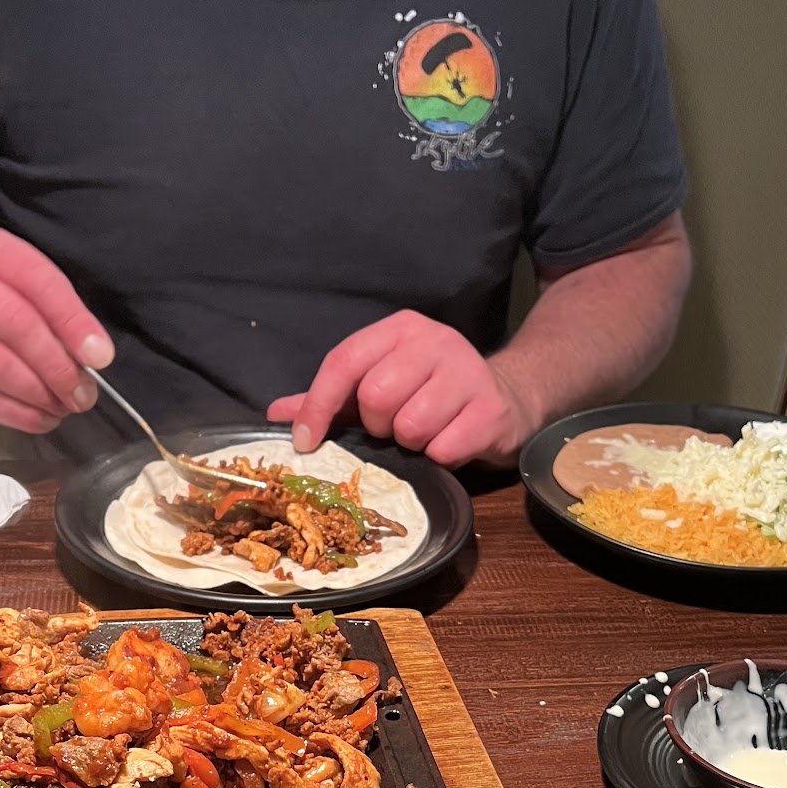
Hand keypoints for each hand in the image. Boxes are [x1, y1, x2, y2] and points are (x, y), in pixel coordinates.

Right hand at [0, 223, 113, 433]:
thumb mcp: (19, 284)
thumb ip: (57, 311)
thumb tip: (95, 356)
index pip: (38, 280)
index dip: (74, 322)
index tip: (100, 357)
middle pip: (17, 326)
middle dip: (58, 366)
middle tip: (83, 393)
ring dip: (40, 395)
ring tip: (64, 406)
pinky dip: (19, 415)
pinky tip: (41, 418)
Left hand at [266, 311, 536, 468]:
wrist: (510, 397)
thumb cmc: (434, 393)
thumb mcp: (382, 385)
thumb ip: (332, 399)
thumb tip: (276, 414)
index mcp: (400, 330)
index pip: (344, 361)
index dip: (318, 405)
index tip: (305, 440)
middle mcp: (435, 342)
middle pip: (376, 397)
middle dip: (379, 426)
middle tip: (395, 429)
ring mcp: (467, 373)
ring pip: (410, 427)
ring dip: (411, 444)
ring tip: (427, 435)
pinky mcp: (491, 410)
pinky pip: (443, 449)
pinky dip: (439, 457)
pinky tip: (451, 444)